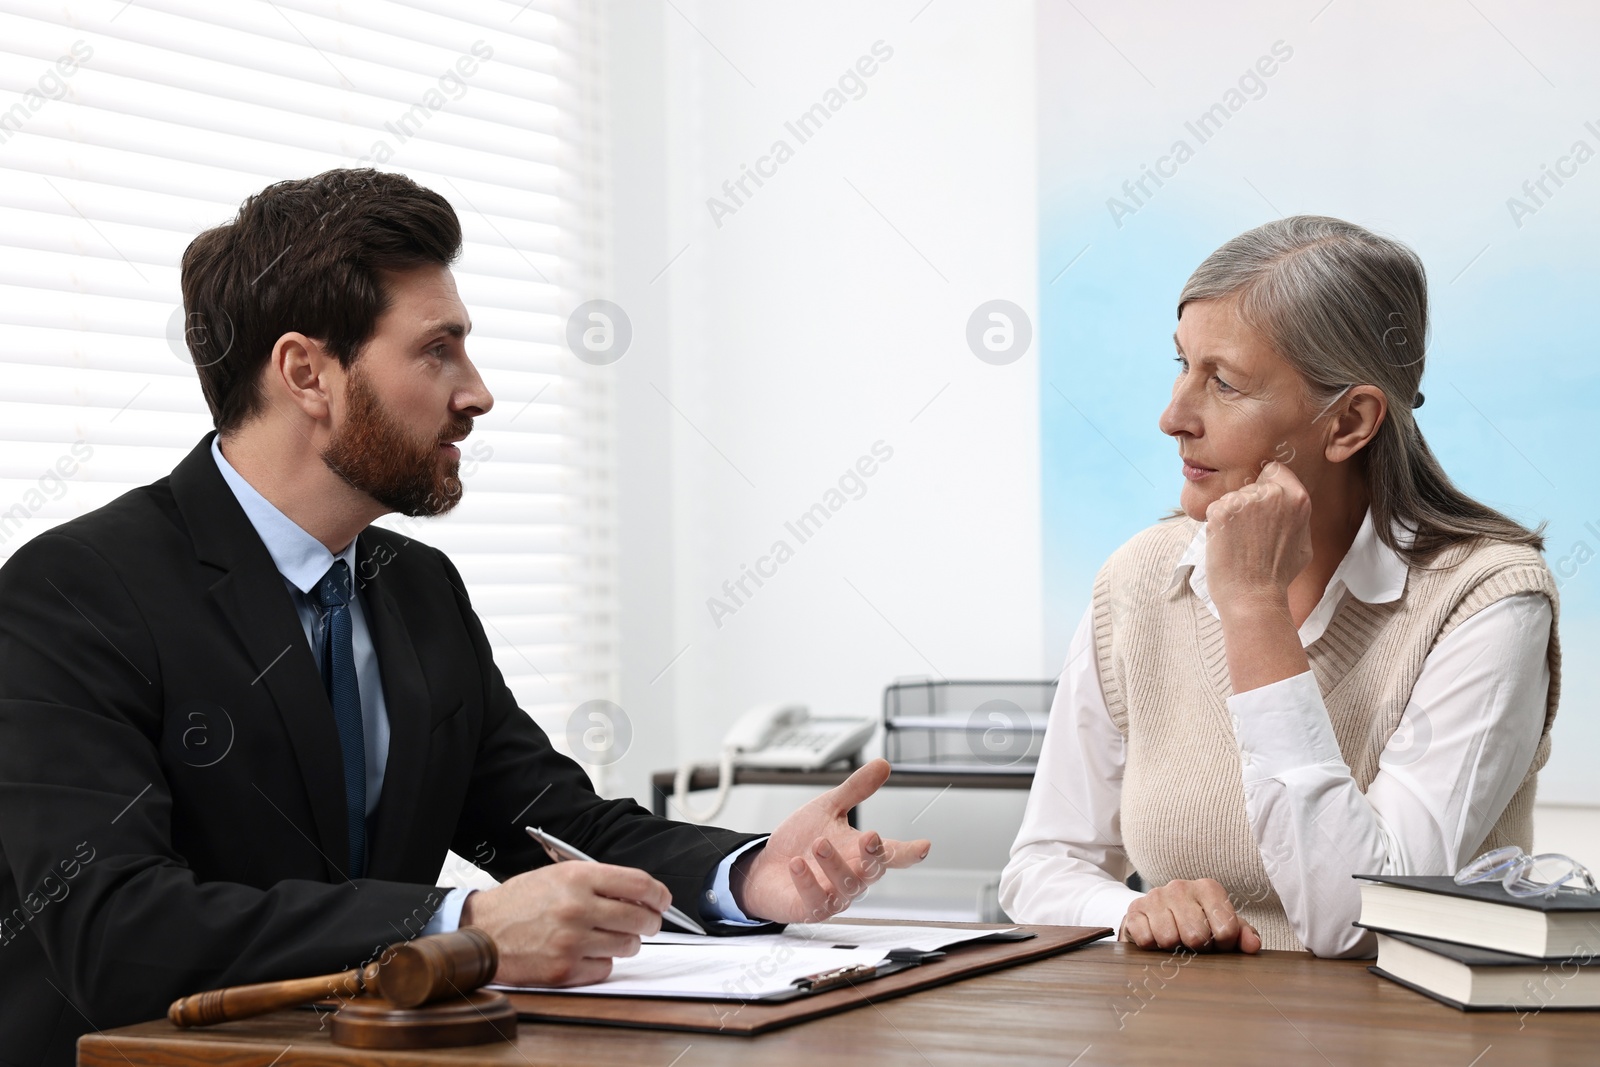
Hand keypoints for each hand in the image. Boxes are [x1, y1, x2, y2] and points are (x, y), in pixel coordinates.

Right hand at [459, 862, 666, 985]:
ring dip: (625, 942)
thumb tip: (640, 894)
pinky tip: (586, 952)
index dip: (659, 894)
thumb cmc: (521, 902)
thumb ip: (599, 881)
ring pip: (627, 945)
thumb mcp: (559, 875)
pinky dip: (601, 962)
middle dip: (650, 922)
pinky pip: (606, 968)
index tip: (663, 901)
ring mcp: (571, 940)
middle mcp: (577, 908)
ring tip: (608, 936)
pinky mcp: (565, 969)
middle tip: (646, 923)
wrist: (484, 931)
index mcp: (578, 878)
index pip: (639, 884)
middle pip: (640, 917)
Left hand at [734, 758, 929, 922]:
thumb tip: (883, 764)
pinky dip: (808, 882)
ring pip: (847, 886)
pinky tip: (797, 864)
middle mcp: (854, 876)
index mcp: (861, 852)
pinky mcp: (812, 909)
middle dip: (874, 855)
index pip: (893, 854)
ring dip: (835, 864)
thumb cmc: (801, 840)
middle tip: (869, 836)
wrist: (765, 866)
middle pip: (875, 871)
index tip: (924, 846)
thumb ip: (855, 790)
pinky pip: (816, 901)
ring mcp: (835, 895)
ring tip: (819, 844)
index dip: (910, 852)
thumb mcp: (828, 809)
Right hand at [1119, 878, 1260, 953]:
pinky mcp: (1134, 910)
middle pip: (1196, 937)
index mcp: (1208, 888)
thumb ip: (1243, 935)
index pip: (1226, 930)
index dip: (1223, 946)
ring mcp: (1155, 896)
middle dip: (1197, 948)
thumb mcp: (1223, 927)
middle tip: (1193, 943)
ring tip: (1175, 939)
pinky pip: (1146, 940)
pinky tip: (1156, 937)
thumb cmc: (1197, 922)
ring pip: (1170, 939)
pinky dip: (1152, 946)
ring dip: (1173, 948)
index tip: (1217, 942)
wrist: (1157, 915)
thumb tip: (1252, 945)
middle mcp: (1180, 886)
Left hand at [1204, 460, 1311, 617]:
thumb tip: (1285, 502)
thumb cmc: (1278, 574)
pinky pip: (1215, 508)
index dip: (1266, 485)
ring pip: (1232, 497)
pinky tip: (1227, 542)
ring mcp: (1245, 501)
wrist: (1253, 595)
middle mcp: (1273, 494)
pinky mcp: (1221, 511)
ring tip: (1241, 542)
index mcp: (1297, 498)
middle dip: (1248, 504)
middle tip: (1251, 533)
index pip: (1274, 470)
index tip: (1263, 505)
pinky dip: (1217, 524)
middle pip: (1250, 485)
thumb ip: (1295, 516)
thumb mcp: (1304, 542)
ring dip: (1232, 515)